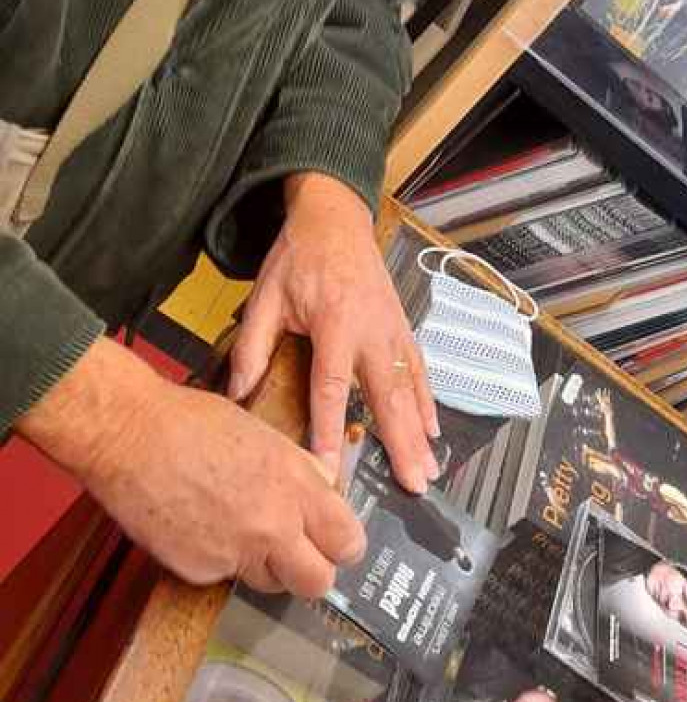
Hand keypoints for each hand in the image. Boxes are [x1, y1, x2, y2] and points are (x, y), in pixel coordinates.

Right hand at [17, 336, 364, 597]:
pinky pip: (222, 578)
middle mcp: (273, 523)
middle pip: (318, 582)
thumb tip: (324, 486)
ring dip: (265, 567)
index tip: (337, 544)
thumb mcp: (265, 435)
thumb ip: (299, 469)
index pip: (347, 541)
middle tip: (298, 556)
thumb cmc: (192, 422)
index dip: (344, 546)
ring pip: (270, 584)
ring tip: (239, 530)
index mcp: (295, 483)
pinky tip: (199, 526)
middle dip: (312, 573)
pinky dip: (216, 560)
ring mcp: (235, 552)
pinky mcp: (199, 570)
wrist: (131, 434)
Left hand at [229, 173, 439, 493]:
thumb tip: (238, 394)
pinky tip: (432, 431)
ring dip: (420, 431)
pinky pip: (418, 370)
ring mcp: (393, 329)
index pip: (331, 387)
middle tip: (411, 483)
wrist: (335, 218)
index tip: (331, 469)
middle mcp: (371, 330)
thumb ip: (253, 345)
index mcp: (334, 323)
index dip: (329, 430)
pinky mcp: (402, 326)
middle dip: (400, 443)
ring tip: (428, 469)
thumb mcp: (265, 296)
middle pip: (387, 396)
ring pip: (409, 388)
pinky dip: (427, 402)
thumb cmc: (299, 257)